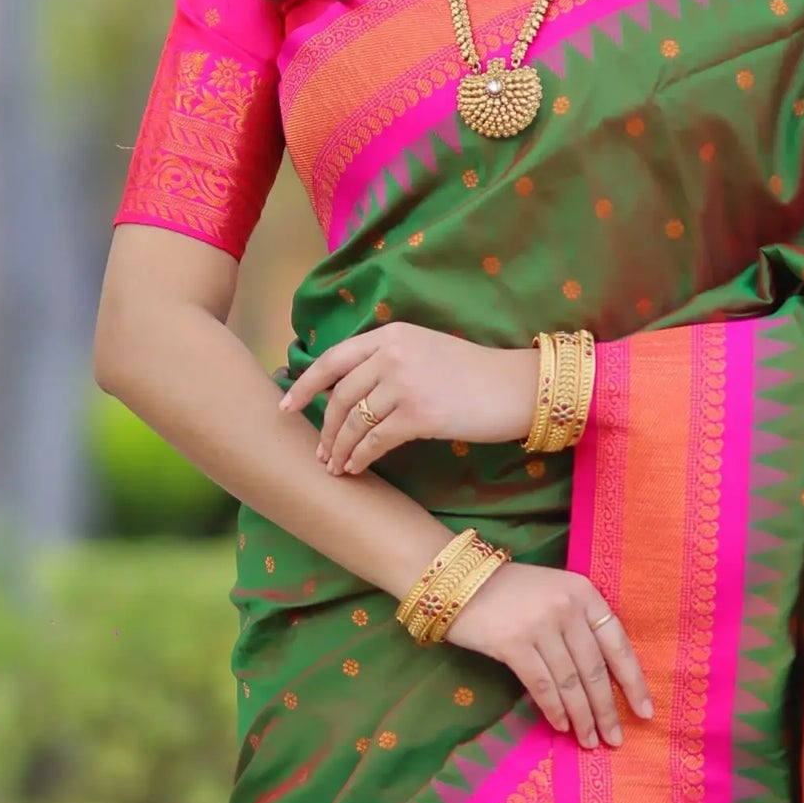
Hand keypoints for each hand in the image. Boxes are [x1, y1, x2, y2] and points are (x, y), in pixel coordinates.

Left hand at [280, 324, 537, 473]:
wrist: (516, 387)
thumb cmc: (475, 374)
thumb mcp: (426, 350)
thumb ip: (389, 359)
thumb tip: (349, 390)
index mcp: (391, 334)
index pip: (333, 359)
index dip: (304, 385)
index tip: (286, 406)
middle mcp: (392, 354)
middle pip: (339, 395)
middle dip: (323, 428)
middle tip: (318, 452)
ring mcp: (404, 383)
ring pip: (353, 421)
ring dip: (339, 448)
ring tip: (335, 467)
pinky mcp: (419, 414)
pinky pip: (375, 441)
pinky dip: (360, 457)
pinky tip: (355, 469)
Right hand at [446, 563, 652, 748]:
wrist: (458, 581)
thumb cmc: (509, 591)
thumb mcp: (554, 595)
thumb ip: (578, 625)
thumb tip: (600, 680)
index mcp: (584, 593)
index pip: (618, 644)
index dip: (633, 682)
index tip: (645, 712)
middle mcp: (567, 608)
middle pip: (594, 670)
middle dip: (607, 710)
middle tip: (614, 739)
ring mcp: (540, 625)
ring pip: (570, 683)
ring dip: (582, 717)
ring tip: (589, 741)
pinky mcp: (513, 644)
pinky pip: (541, 685)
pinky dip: (554, 709)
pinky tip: (561, 726)